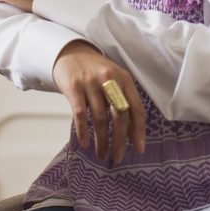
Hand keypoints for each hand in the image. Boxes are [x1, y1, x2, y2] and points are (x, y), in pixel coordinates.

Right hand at [52, 41, 145, 163]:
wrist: (70, 53)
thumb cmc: (95, 72)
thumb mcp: (114, 81)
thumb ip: (123, 101)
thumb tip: (131, 134)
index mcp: (124, 79)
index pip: (136, 108)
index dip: (139, 130)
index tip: (138, 149)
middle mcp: (109, 80)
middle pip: (120, 115)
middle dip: (120, 140)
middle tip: (118, 157)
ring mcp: (90, 82)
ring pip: (101, 117)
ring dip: (102, 140)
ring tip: (102, 154)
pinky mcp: (74, 87)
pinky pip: (81, 114)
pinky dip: (84, 131)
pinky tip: (85, 143)